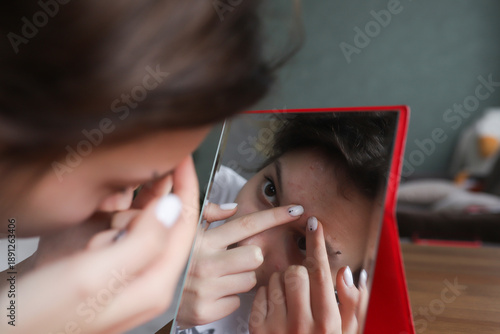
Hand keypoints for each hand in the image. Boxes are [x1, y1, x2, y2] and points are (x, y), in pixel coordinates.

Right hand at [1, 156, 199, 333]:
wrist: (3, 331)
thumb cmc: (39, 317)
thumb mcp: (94, 275)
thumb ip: (142, 242)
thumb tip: (174, 208)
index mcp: (154, 285)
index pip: (185, 226)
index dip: (186, 187)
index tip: (182, 157)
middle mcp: (145, 280)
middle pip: (163, 224)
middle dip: (140, 208)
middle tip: (113, 207)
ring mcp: (125, 274)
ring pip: (137, 224)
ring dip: (115, 216)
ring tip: (88, 237)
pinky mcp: (105, 268)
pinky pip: (115, 231)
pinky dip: (102, 223)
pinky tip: (84, 234)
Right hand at [176, 203, 303, 327]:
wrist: (145, 292)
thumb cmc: (172, 258)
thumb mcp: (184, 229)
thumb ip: (208, 213)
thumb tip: (233, 207)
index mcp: (204, 240)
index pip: (247, 224)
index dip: (275, 216)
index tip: (296, 210)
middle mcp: (206, 263)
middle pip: (256, 256)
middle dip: (249, 257)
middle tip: (230, 259)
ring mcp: (207, 289)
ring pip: (249, 280)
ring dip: (238, 279)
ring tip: (217, 277)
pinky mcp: (206, 311)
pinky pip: (236, 302)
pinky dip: (228, 298)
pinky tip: (212, 293)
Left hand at [248, 218, 367, 333]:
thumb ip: (351, 304)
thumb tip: (345, 273)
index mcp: (327, 321)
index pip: (320, 270)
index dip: (316, 243)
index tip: (314, 224)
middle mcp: (302, 322)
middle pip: (296, 271)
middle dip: (300, 272)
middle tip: (304, 285)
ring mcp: (277, 326)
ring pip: (275, 280)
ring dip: (282, 282)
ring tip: (291, 299)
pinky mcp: (258, 329)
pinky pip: (260, 294)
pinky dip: (267, 295)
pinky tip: (277, 307)